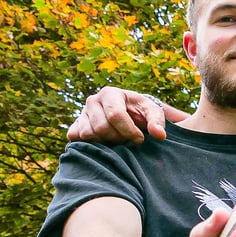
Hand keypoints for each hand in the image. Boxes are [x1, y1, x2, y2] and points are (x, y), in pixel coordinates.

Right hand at [69, 87, 187, 143]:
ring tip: (117, 139)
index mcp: (110, 93)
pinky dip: (90, 143)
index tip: (140, 139)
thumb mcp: (153, 112)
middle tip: (127, 139)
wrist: (127, 112)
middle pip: (101, 127)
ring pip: (88, 134)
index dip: (129, 131)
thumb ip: (157, 121)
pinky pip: (76, 137)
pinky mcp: (75, 125)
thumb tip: (159, 135)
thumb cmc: (140, 111)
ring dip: (105, 142)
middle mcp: (92, 101)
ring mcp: (82, 113)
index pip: (115, 115)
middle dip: (117, 138)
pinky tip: (103, 141)